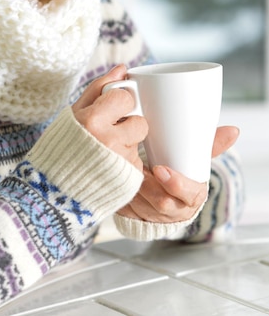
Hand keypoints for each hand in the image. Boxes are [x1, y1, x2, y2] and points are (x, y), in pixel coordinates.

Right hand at [72, 65, 147, 171]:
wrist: (53, 189)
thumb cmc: (62, 146)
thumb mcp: (74, 112)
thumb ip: (99, 88)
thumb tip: (122, 69)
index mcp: (93, 120)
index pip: (125, 98)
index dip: (119, 103)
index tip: (110, 109)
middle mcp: (109, 141)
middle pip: (140, 121)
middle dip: (128, 124)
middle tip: (110, 131)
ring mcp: (120, 162)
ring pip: (138, 143)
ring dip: (126, 143)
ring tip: (105, 151)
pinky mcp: (129, 180)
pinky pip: (137, 162)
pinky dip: (126, 162)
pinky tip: (108, 165)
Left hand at [117, 125, 239, 223]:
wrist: (156, 194)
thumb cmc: (174, 172)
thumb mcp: (191, 160)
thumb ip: (208, 146)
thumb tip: (233, 131)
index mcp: (191, 196)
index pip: (189, 196)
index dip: (175, 184)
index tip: (160, 169)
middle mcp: (173, 210)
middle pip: (162, 204)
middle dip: (149, 186)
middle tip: (137, 167)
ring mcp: (153, 216)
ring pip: (141, 207)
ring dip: (132, 188)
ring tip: (122, 167)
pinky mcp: (132, 216)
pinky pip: (124, 209)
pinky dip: (119, 194)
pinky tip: (114, 179)